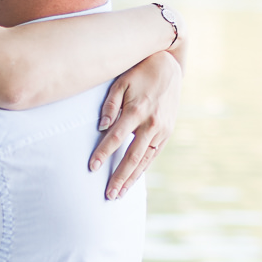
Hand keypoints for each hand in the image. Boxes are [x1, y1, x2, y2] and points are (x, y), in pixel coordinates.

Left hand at [91, 50, 180, 198]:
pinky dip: (143, 168)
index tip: (92, 167)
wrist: (169, 67)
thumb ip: (110, 105)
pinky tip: (134, 179)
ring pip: (145, 160)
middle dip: (119, 177)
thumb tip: (102, 127)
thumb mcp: (121, 83)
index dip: (103, 154)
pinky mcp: (167, 132)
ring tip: (120, 193)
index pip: (116, 138)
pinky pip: (153, 155)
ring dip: (132, 178)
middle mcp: (151, 124)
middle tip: (109, 194)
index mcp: (137, 111)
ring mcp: (162, 130)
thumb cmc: (140, 73)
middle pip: (132, 156)